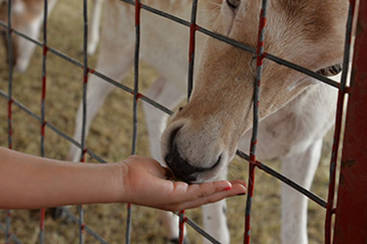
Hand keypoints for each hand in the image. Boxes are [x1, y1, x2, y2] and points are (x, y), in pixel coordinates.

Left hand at [119, 155, 245, 210]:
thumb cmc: (135, 172)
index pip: (201, 192)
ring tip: (240, 188)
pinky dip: (213, 189)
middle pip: (208, 198)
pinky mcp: (175, 196)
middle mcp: (179, 200)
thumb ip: (170, 169)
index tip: (230, 182)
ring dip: (224, 192)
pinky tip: (226, 185)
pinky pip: (198, 192)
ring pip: (207, 196)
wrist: (122, 178)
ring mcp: (178, 200)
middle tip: (243, 188)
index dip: (216, 188)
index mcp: (176, 193)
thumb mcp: (159, 169)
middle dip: (227, 193)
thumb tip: (175, 166)